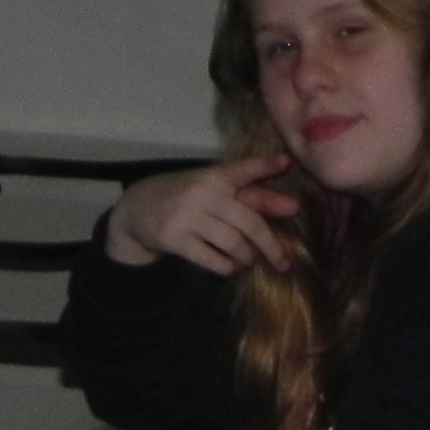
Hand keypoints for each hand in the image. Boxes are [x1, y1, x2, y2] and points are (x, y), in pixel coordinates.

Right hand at [102, 155, 302, 274]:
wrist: (136, 210)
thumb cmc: (185, 198)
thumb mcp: (214, 189)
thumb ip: (252, 196)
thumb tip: (292, 205)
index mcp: (214, 176)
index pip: (242, 169)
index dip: (264, 166)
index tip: (286, 162)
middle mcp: (202, 192)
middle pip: (249, 221)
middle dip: (271, 245)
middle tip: (283, 262)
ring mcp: (187, 215)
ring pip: (233, 243)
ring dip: (246, 257)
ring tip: (248, 260)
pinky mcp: (174, 238)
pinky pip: (213, 260)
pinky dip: (227, 267)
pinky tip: (230, 266)